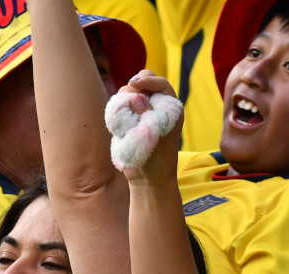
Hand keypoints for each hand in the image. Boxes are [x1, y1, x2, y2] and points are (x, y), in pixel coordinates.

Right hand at [115, 70, 183, 185]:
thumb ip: (146, 114)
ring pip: (130, 93)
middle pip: (145, 82)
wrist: (147, 178)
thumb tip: (136, 97)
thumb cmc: (157, 159)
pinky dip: (118, 108)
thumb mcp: (155, 137)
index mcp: (170, 108)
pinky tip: (117, 120)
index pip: (161, 84)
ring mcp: (143, 112)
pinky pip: (122, 106)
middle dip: (135, 85)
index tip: (134, 84)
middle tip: (127, 95)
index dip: (148, 80)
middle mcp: (157, 106)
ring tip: (123, 114)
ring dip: (124, 98)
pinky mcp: (130, 120)